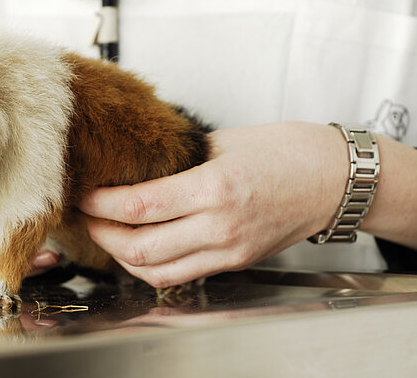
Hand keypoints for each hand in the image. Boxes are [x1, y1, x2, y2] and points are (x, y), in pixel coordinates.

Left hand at [80, 121, 416, 286]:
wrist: (333, 179)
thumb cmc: (286, 151)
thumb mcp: (223, 141)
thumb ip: (178, 158)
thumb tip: (135, 163)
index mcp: (215, 187)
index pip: (140, 205)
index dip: (101, 203)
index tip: (83, 193)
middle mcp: (220, 226)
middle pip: (139, 247)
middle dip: (101, 234)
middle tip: (85, 215)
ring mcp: (229, 250)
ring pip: (156, 271)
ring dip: (121, 256)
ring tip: (104, 233)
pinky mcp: (235, 261)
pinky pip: (180, 275)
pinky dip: (150, 267)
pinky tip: (137, 248)